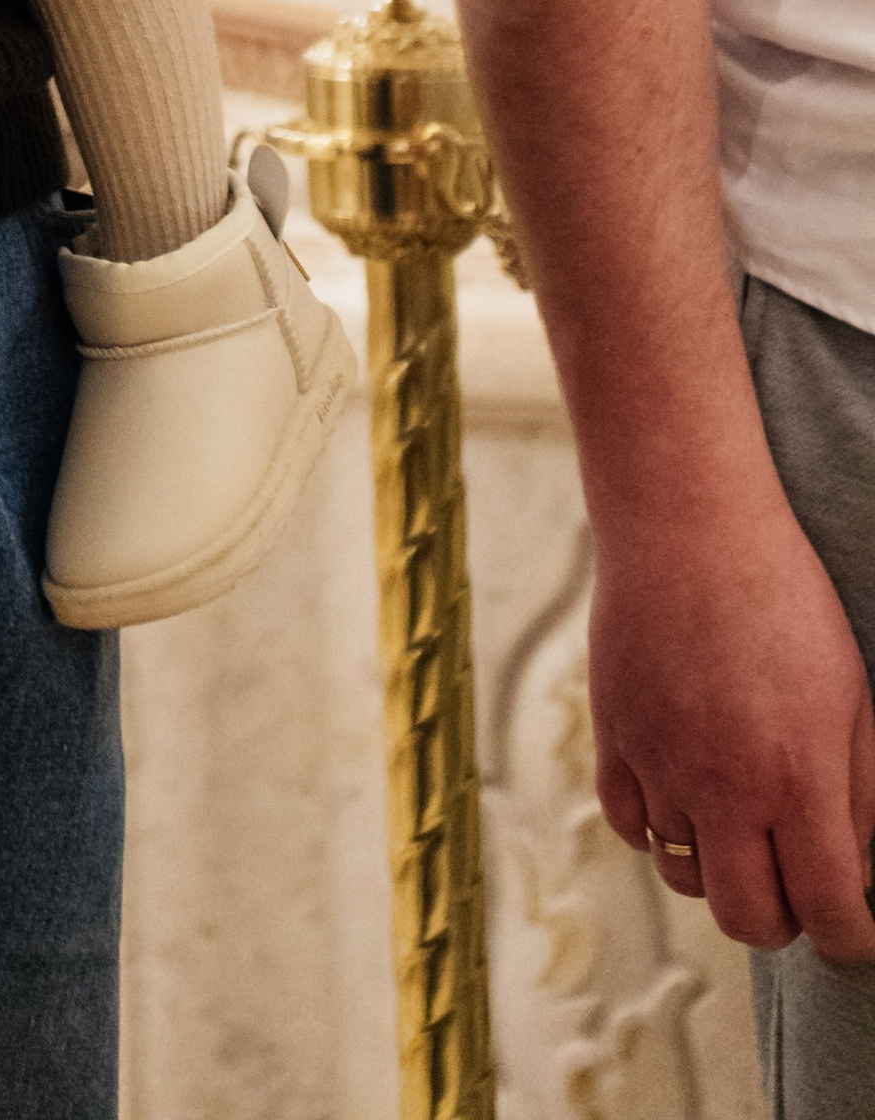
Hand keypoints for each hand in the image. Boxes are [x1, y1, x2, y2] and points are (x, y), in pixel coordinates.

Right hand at [589, 498, 874, 960]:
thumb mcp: (853, 694)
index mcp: (799, 778)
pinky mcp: (612, 738)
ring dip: (720, 872)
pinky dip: (660, 831)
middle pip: (749, 920)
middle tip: (798, 888)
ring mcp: (660, 765)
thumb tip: (856, 866)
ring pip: (685, 878)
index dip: (852, 938)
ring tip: (741, 831)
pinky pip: (631, 826)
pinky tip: (686, 798)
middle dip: (784, 923)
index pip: (829, 910)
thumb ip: (862, 794)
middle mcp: (726, 787)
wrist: (685, 524)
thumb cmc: (784, 599)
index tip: (855, 931)